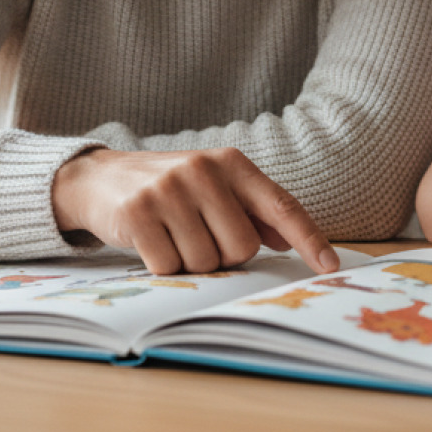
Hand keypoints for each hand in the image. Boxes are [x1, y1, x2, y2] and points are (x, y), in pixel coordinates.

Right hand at [52, 148, 338, 275]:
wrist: (102, 178)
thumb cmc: (170, 189)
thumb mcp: (214, 187)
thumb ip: (252, 211)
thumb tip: (289, 241)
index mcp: (232, 163)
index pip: (281, 206)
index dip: (309, 239)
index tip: (330, 267)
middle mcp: (204, 171)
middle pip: (242, 248)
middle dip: (224, 256)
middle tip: (199, 237)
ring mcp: (170, 190)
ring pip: (206, 261)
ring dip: (191, 262)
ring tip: (173, 236)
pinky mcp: (139, 213)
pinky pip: (170, 266)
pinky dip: (163, 266)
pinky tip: (151, 242)